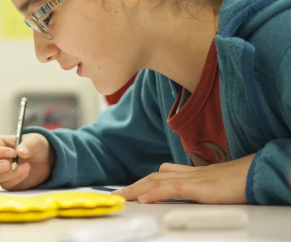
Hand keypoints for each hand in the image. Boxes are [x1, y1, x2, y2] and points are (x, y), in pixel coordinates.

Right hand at [0, 133, 55, 190]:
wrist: (45, 161)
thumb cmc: (35, 146)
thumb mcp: (35, 141)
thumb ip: (29, 145)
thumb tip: (21, 152)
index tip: (12, 153)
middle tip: (8, 166)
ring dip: (10, 174)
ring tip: (27, 166)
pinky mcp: (6, 183)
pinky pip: (6, 185)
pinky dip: (16, 180)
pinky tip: (26, 172)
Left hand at [113, 154, 254, 203]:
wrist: (254, 174)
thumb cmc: (237, 181)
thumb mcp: (211, 186)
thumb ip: (196, 188)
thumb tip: (184, 194)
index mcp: (189, 173)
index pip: (159, 175)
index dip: (142, 181)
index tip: (129, 189)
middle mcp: (186, 173)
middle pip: (152, 177)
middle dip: (133, 186)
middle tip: (117, 195)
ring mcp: (191, 179)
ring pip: (157, 181)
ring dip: (136, 189)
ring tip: (121, 197)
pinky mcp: (198, 187)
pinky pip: (172, 189)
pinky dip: (156, 193)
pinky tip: (144, 199)